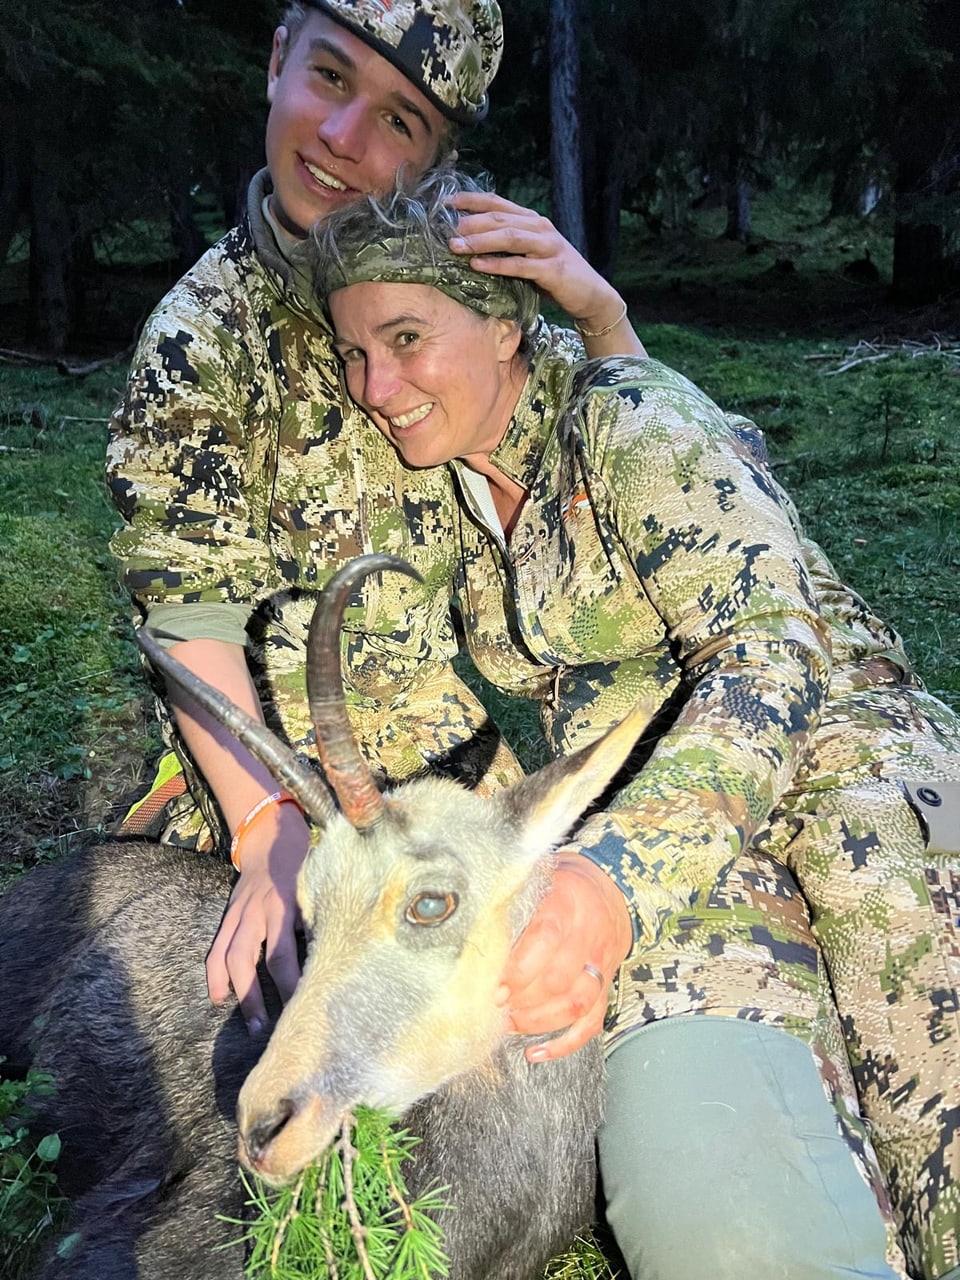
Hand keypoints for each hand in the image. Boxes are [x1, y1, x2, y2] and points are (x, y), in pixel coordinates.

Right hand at [205, 808, 310, 1035]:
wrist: (270, 837)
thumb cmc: (306, 866)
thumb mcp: (319, 889)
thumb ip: (321, 921)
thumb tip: (334, 961)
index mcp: (285, 905)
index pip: (283, 954)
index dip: (291, 985)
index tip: (302, 1010)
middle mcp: (258, 911)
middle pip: (250, 960)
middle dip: (256, 997)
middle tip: (269, 1030)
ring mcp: (240, 913)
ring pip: (229, 957)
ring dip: (235, 991)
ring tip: (248, 1023)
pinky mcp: (229, 915)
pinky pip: (216, 947)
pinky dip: (214, 973)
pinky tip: (217, 996)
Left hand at [448, 190, 644, 355]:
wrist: (591, 295)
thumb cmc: (555, 276)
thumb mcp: (530, 255)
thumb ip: (508, 246)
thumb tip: (470, 244)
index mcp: (533, 220)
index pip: (498, 203)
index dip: (471, 200)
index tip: (446, 203)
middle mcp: (540, 228)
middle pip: (500, 218)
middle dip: (470, 223)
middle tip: (445, 230)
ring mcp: (548, 247)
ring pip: (509, 237)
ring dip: (480, 241)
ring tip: (457, 246)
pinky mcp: (552, 269)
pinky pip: (520, 265)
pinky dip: (497, 264)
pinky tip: (478, 265)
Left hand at [496, 851, 632, 1062]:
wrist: (613, 892)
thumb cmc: (563, 887)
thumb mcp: (540, 878)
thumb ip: (512, 899)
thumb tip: (469, 925)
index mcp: (567, 904)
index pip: (547, 938)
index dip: (519, 967)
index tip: (494, 984)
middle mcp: (588, 937)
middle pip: (559, 979)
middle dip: (523, 999)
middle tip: (495, 1006)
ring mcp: (600, 966)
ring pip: (576, 1004)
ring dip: (538, 1021)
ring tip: (509, 1024)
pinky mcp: (605, 989)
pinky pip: (591, 1023)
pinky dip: (564, 1043)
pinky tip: (536, 1053)